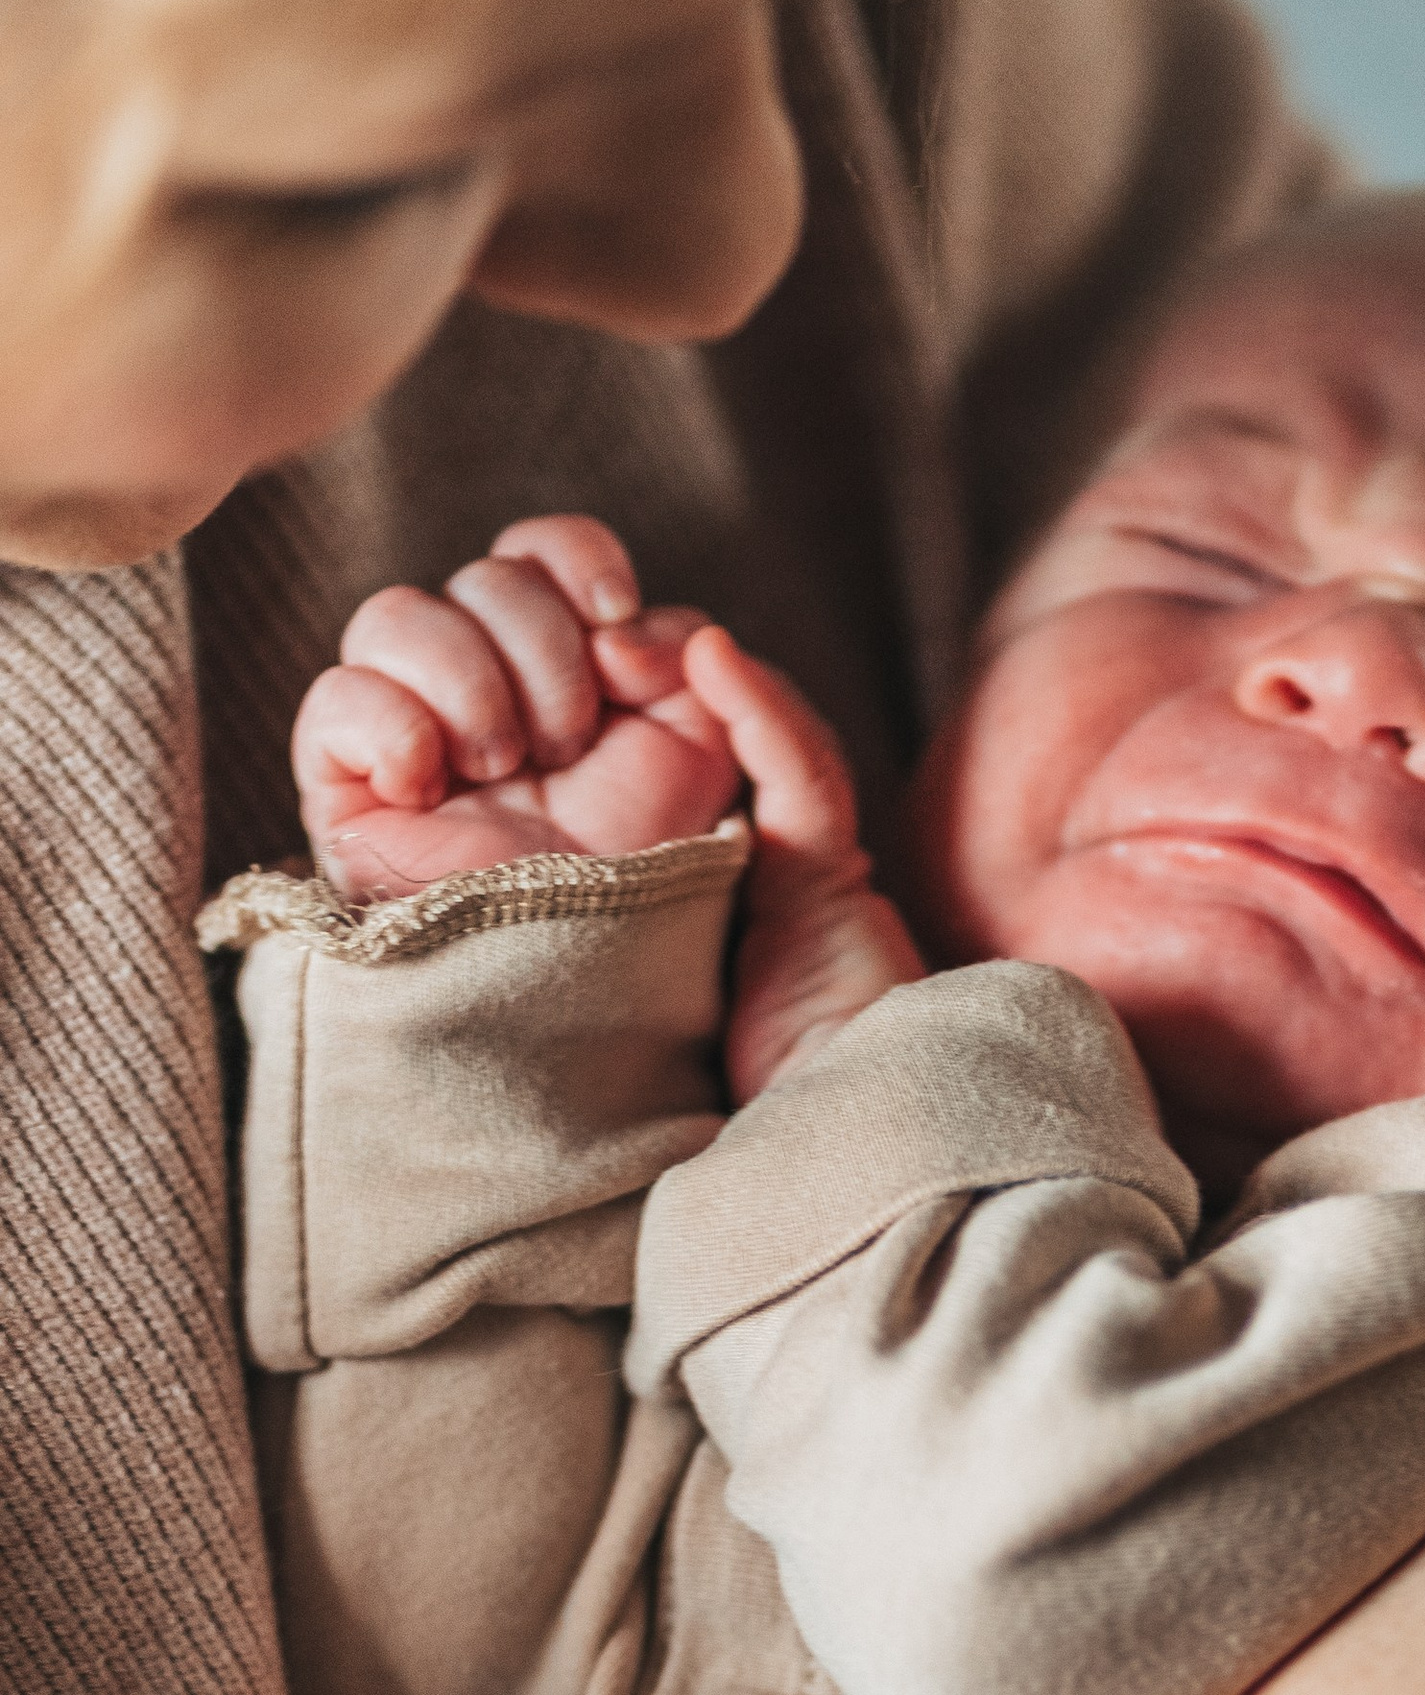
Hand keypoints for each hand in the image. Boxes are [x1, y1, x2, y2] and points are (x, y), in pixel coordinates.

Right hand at [291, 513, 921, 1077]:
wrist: (739, 1121)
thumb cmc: (795, 1007)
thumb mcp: (822, 849)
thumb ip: (778, 732)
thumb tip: (695, 634)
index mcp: (630, 731)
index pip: (559, 576)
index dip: (580, 572)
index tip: (633, 652)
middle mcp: (534, 749)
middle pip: (478, 585)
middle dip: (530, 625)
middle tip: (575, 733)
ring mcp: (453, 794)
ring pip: (394, 627)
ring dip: (455, 660)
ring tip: (512, 760)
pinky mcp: (379, 847)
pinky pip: (333, 717)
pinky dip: (376, 713)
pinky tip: (435, 778)